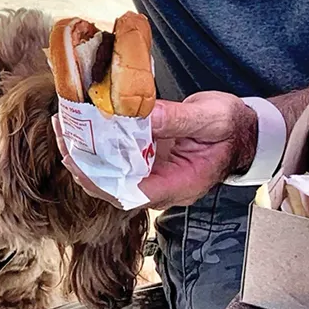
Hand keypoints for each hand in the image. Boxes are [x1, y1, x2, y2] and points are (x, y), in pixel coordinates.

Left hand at [53, 92, 258, 208]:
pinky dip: (99, 145)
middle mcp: (164, 186)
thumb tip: (139, 114)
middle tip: (63, 133)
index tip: (78, 156)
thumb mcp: (210, 117)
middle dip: (84, 164)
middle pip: (115, 188)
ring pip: (112, 175)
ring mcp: (155, 175)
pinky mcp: (149, 160)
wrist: (245, 130)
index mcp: (181, 184)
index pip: (134, 193)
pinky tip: (83, 126)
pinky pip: (118, 160)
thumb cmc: (232, 126)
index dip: (102, 180)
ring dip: (86, 155)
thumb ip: (175, 119)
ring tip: (65, 126)